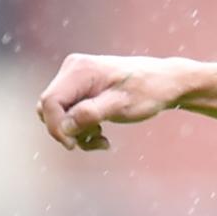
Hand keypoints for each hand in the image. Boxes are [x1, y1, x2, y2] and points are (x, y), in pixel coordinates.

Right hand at [36, 54, 187, 152]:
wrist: (166, 82)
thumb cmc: (148, 92)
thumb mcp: (121, 106)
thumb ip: (91, 114)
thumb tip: (64, 127)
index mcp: (79, 70)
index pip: (50, 102)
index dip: (56, 127)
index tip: (73, 145)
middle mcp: (73, 70)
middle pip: (51, 108)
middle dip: (69, 130)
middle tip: (96, 141)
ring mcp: (76, 78)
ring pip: (60, 112)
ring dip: (78, 131)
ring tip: (103, 139)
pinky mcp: (82, 87)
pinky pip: (70, 112)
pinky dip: (83, 127)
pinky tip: (102, 135)